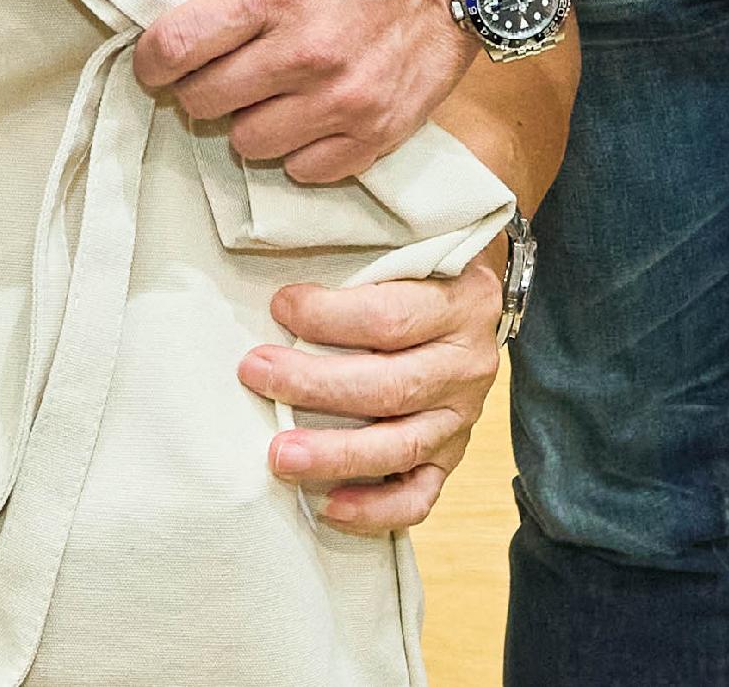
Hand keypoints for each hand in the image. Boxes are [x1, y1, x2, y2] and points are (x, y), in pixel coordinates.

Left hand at [137, 0, 475, 184]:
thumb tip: (174, 6)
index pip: (175, 46)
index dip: (151, 58)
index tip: (155, 61)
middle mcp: (306, 52)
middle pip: (204, 100)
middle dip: (197, 87)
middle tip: (216, 71)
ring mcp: (344, 99)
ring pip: (248, 143)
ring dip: (245, 120)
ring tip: (265, 93)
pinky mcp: (378, 132)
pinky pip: (305, 168)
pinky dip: (297, 148)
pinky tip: (305, 115)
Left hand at [246, 248, 508, 534]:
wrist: (474, 282)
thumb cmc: (418, 256)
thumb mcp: (407, 233)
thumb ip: (364, 235)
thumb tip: (283, 219)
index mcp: (459, 301)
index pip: (393, 317)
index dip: (332, 316)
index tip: (279, 306)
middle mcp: (468, 363)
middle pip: (391, 385)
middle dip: (315, 384)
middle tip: (254, 373)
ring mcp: (461, 416)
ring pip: (401, 446)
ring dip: (337, 454)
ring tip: (278, 456)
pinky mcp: (450, 456)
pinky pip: (420, 495)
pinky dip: (377, 510)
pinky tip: (329, 506)